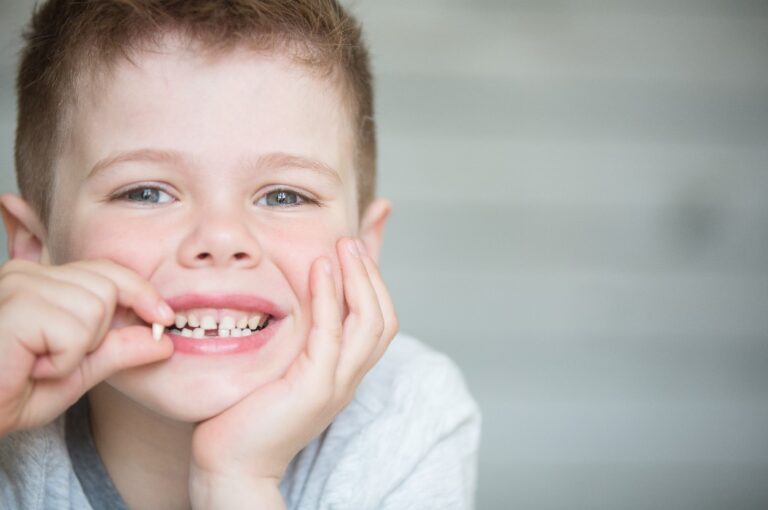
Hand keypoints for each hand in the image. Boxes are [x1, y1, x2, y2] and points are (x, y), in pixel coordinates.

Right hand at [0, 258, 174, 435]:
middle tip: (54, 359)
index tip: (164, 318)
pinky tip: (30, 368)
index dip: (141, 293)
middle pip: (108, 287)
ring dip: (76, 351)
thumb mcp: (76, 372)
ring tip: (37, 363)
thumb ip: (117, 350)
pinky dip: (62, 360)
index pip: (108, 271)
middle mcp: (28, 274)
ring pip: (96, 307)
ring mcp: (19, 285)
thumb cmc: (9, 394)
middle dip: (97, 333)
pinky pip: (75, 331)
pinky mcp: (17, 307)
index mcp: (42, 281)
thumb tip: (164, 340)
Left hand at [189, 238, 397, 507]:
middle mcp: (347, 378)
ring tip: (343, 246)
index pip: (379, 320)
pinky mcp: (314, 388)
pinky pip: (332, 334)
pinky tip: (319, 269)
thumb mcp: (279, 362)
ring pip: (370, 324)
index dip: (374, 281)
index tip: (356, 245)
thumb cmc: (246, 411)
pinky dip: (329, 297)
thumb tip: (293, 300)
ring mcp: (335, 384)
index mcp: (343, 372)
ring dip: (360, 279)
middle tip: (352, 239)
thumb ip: (292, 333)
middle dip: (372, 274)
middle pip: (384, 319)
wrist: (231, 462)